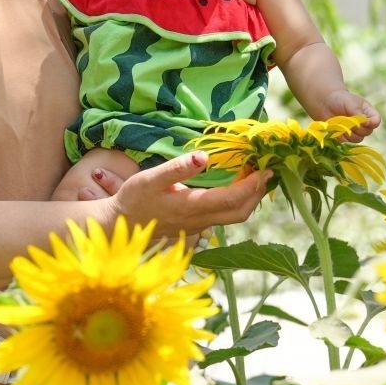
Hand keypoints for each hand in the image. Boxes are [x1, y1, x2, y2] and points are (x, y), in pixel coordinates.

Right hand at [99, 152, 268, 240]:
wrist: (119, 224)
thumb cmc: (133, 199)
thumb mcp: (150, 178)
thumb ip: (177, 168)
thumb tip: (204, 156)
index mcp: (192, 206)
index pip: (232, 199)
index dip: (253, 185)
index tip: (266, 169)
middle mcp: (199, 221)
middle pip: (240, 213)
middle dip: (257, 193)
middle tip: (265, 172)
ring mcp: (198, 228)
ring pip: (233, 218)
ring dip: (248, 199)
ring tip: (252, 177)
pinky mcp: (194, 228)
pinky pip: (222, 218)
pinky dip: (235, 203)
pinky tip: (232, 188)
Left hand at [320, 90, 381, 141]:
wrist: (325, 103)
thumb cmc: (340, 99)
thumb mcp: (351, 103)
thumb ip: (358, 112)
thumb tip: (367, 122)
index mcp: (368, 113)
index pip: (376, 121)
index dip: (372, 123)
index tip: (364, 121)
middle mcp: (363, 123)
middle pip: (368, 132)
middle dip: (358, 128)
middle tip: (348, 120)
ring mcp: (354, 131)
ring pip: (358, 139)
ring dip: (349, 132)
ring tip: (341, 123)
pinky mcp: (345, 136)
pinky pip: (347, 141)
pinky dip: (341, 136)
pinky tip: (337, 127)